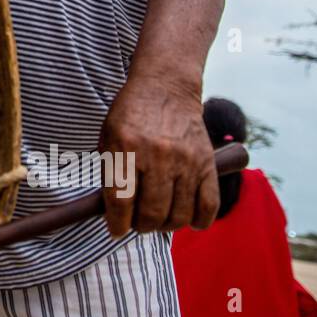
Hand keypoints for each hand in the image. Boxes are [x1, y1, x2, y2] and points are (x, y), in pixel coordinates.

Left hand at [98, 73, 217, 236]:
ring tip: (158, 219)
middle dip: (141, 226)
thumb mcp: (108, 137)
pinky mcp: (207, 162)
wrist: (165, 87)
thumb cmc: (130, 115)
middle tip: (137, 223)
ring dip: (166, 225)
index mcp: (125, 148)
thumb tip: (115, 214)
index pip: (121, 202)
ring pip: (178, 215)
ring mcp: (186, 160)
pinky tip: (187, 219)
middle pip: (151, 214)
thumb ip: (111, 173)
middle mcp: (157, 155)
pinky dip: (198, 221)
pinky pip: (208, 206)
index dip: (117, 224)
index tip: (116, 229)